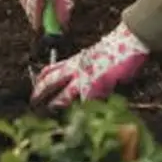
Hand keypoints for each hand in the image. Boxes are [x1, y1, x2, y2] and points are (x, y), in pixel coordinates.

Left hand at [30, 22, 148, 107]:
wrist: (128, 39)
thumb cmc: (118, 48)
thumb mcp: (98, 56)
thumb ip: (89, 66)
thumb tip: (90, 77)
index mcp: (76, 61)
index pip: (53, 69)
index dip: (42, 77)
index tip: (37, 83)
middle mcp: (76, 68)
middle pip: (51, 81)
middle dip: (39, 92)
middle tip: (32, 101)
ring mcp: (85, 78)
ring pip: (64, 96)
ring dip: (56, 106)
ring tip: (49, 113)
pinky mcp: (96, 86)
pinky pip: (86, 104)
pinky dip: (83, 113)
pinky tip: (79, 122)